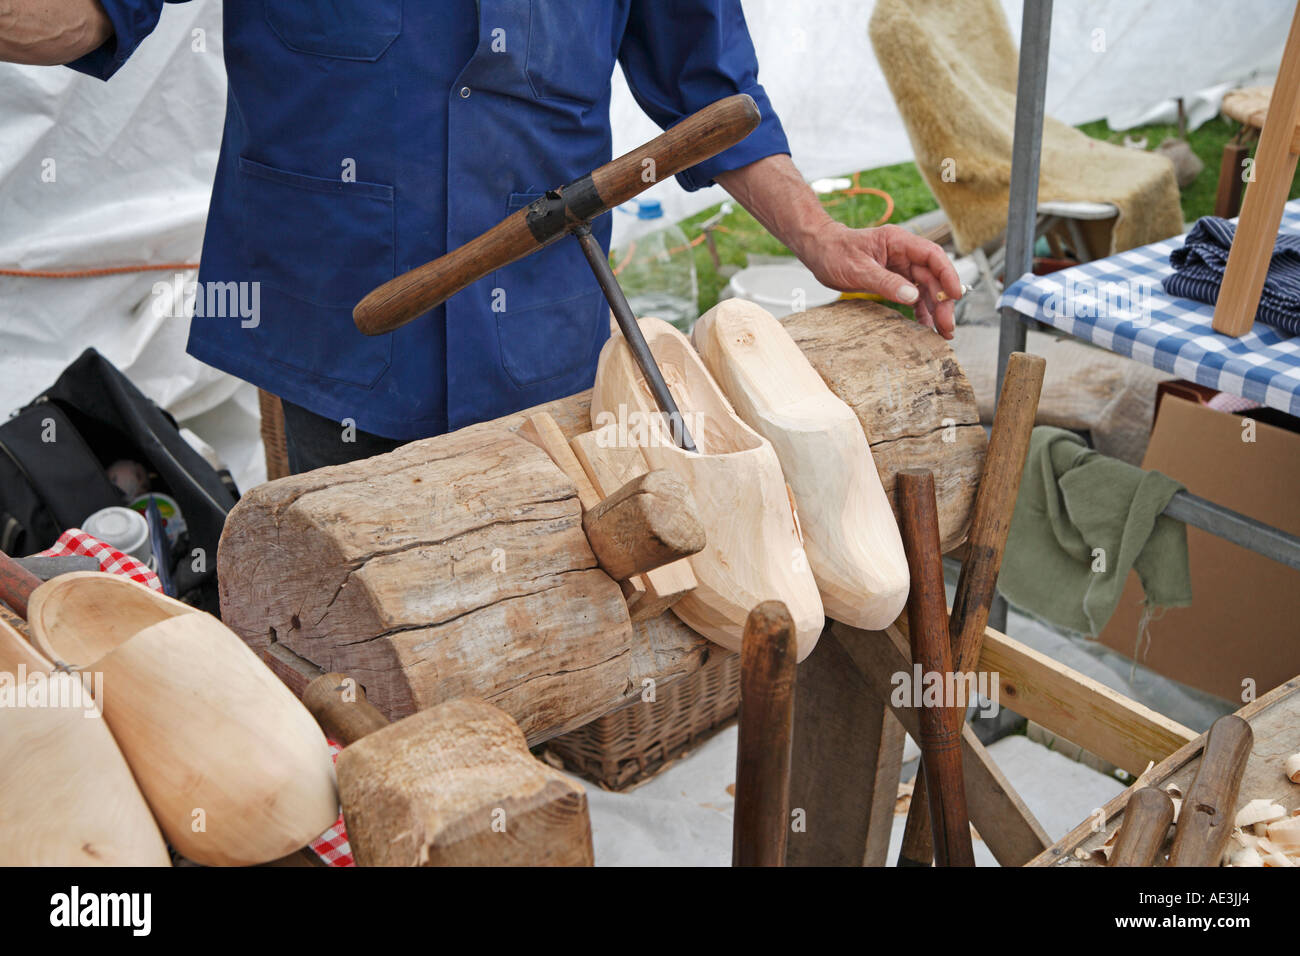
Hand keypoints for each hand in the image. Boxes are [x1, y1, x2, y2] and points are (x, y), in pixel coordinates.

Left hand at [797, 223, 961, 338]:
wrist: (819, 250)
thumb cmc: (834, 252)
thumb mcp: (858, 269)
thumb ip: (885, 282)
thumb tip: (912, 296)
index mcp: (898, 242)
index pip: (933, 256)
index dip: (948, 274)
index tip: (955, 295)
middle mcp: (903, 253)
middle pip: (932, 276)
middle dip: (943, 301)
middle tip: (947, 326)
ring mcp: (900, 266)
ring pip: (926, 288)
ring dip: (935, 309)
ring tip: (942, 332)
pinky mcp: (893, 279)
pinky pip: (913, 295)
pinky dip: (920, 310)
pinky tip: (925, 326)